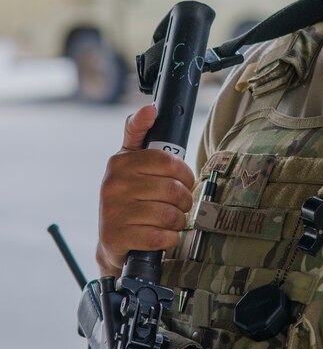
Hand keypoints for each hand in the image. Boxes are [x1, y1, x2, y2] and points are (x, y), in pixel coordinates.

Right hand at [97, 105, 194, 275]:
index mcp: (120, 162)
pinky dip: (169, 238)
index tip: (184, 179)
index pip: (167, 161)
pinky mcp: (117, 238)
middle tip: (181, 204)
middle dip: (185, 200)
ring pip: (169, 215)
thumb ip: (139, 132)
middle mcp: (112, 184)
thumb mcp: (130, 161)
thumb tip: (149, 108)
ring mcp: (113, 212)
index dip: (184, 173)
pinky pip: (160, 237)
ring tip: (172, 219)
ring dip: (178, 221)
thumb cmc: (130, 195)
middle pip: (172, 190)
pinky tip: (162, 235)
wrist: (112, 240)